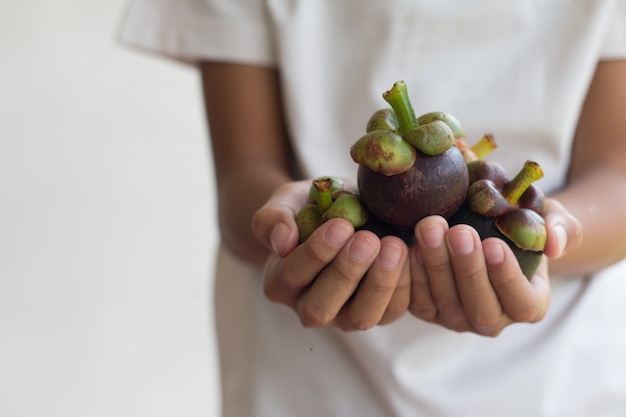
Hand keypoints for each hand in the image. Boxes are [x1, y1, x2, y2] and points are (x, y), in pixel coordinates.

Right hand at [252, 180, 410, 330]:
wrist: (341, 211)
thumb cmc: (309, 207)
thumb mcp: (286, 201)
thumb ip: (273, 218)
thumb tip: (282, 241)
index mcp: (279, 283)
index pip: (291, 276)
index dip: (315, 254)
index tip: (339, 226)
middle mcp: (308, 308)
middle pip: (322, 307)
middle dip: (346, 273)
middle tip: (367, 239)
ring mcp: (344, 317)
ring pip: (361, 317)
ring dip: (379, 284)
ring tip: (394, 246)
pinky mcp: (377, 313)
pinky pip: (393, 311)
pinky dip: (404, 285)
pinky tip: (411, 253)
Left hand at [408, 198, 580, 336]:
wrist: (488, 226)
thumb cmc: (526, 225)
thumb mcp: (551, 219)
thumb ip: (561, 229)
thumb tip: (555, 244)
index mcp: (529, 305)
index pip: (521, 303)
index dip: (507, 278)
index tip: (495, 245)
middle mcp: (492, 320)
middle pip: (480, 308)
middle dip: (468, 269)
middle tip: (460, 232)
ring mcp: (456, 318)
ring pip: (445, 303)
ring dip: (436, 266)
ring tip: (431, 228)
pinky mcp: (427, 309)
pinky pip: (416, 299)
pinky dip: (412, 273)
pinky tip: (410, 244)